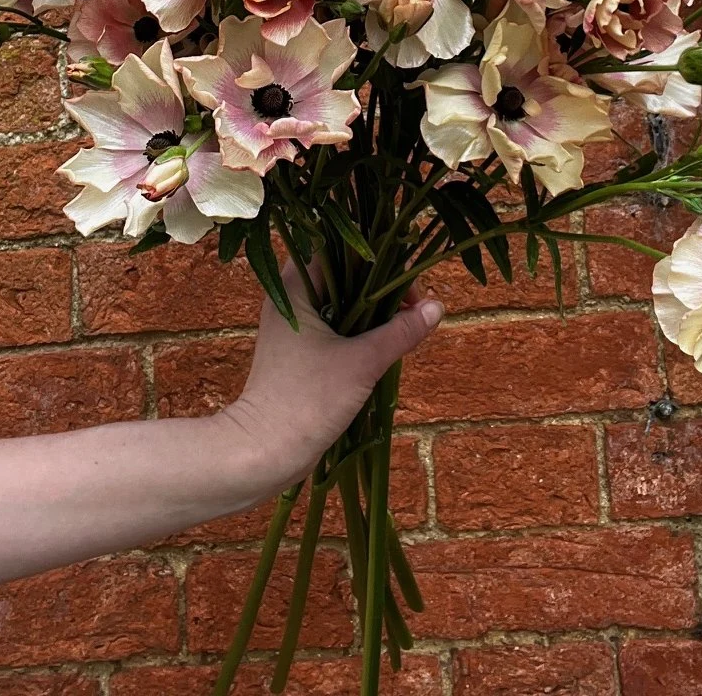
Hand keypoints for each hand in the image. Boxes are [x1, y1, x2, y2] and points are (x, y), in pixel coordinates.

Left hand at [222, 262, 444, 498]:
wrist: (263, 451)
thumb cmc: (306, 400)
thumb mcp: (362, 362)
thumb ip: (400, 332)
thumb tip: (438, 307)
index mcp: (294, 286)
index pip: (342, 249)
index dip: (380, 260)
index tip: (409, 286)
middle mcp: (290, 298)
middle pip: (345, 274)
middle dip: (382, 288)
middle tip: (412, 307)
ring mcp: (292, 326)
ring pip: (342, 302)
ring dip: (374, 312)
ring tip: (403, 326)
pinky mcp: (298, 351)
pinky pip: (336, 327)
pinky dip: (360, 331)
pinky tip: (384, 346)